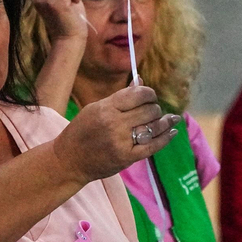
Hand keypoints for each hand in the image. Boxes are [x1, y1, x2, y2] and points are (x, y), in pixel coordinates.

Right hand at [53, 84, 176, 183]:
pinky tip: (173, 132)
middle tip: (154, 111)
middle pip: (149, 110)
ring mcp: (121, 141)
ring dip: (165, 122)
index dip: (149, 93)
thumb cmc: (81, 131)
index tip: (150, 96)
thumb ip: (120, 97)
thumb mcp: (96, 109)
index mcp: (106, 108)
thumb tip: (141, 80)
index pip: (138, 94)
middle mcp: (114, 123)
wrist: (69, 160)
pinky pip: (153, 146)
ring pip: (153, 127)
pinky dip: (165, 138)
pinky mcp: (126, 158)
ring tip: (171, 119)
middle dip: (155, 108)